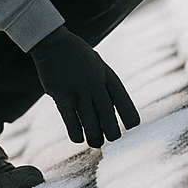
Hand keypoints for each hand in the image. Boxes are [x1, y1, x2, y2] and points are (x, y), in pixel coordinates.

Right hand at [30, 25, 140, 146]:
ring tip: (97, 143)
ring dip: (95, 136)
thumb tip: (111, 110)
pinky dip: (76, 132)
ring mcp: (78, 91)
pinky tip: (79, 139)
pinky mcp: (61, 96)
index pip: (123, 99)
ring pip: (91, 121)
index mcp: (108, 76)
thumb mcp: (99, 66)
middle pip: (108, 114)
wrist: (54, 44)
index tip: (132, 126)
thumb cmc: (80, 57)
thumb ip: (105, 86)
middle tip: (112, 138)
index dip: (130, 115)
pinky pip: (70, 120)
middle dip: (112, 131)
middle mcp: (95, 85)